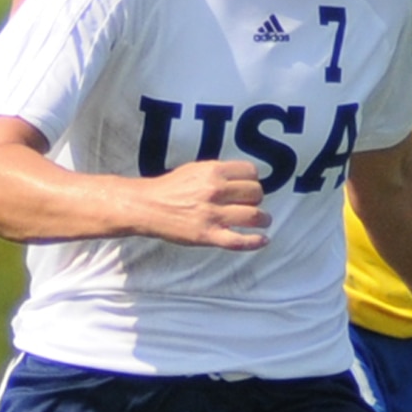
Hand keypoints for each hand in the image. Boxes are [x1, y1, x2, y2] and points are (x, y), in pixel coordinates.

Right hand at [133, 158, 269, 249]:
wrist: (148, 207)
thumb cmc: (171, 188)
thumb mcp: (195, 170)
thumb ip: (219, 172)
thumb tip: (243, 178)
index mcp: (213, 172)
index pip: (251, 172)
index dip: (253, 180)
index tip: (249, 187)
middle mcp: (215, 191)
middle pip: (256, 193)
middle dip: (257, 199)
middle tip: (252, 204)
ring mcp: (212, 214)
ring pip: (254, 216)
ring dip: (263, 219)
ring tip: (263, 221)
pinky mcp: (208, 235)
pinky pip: (239, 241)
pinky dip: (255, 242)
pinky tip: (263, 240)